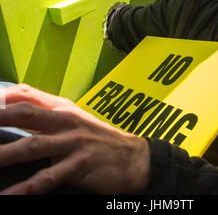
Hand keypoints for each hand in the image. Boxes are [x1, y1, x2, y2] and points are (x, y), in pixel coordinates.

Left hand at [0, 84, 149, 194]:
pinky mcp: (79, 166)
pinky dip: (27, 188)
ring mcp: (72, 143)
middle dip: (0, 117)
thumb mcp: (74, 119)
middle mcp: (65, 121)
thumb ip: (47, 114)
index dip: (3, 98)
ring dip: (5, 155)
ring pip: (32, 147)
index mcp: (62, 108)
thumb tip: (16, 109)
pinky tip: (10, 195)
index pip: (28, 95)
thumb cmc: (97, 138)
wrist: (131, 157)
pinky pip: (48, 178)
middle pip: (26, 114)